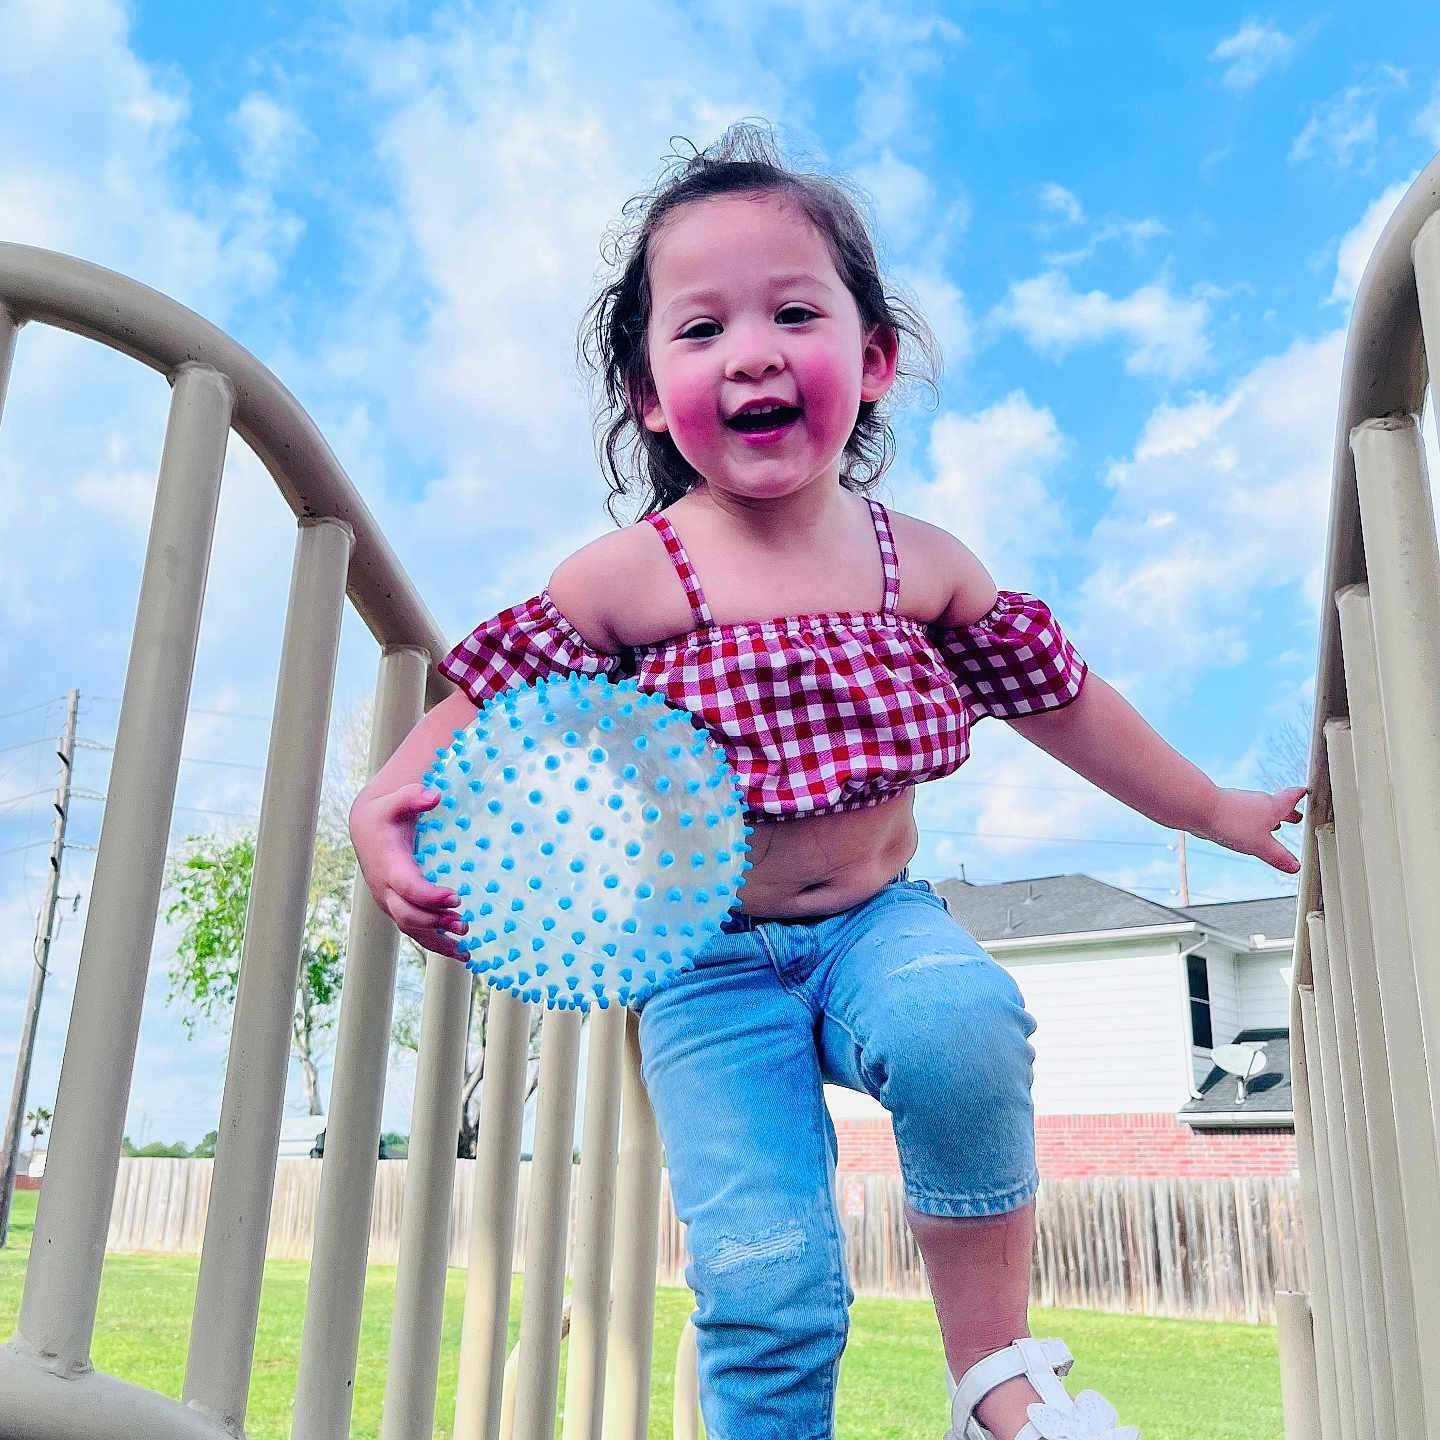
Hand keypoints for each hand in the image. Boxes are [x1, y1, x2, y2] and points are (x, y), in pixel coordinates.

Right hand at [350, 782, 469, 959]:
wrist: (367, 828)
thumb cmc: (387, 813)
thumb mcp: (397, 799)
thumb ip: (413, 796)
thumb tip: (434, 796)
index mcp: (389, 866)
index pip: (409, 888)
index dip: (431, 896)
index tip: (457, 897)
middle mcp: (387, 890)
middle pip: (409, 916)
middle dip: (436, 922)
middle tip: (465, 923)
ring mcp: (391, 903)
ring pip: (412, 930)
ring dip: (439, 940)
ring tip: (466, 950)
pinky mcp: (399, 908)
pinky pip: (416, 932)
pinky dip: (436, 944)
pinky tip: (460, 953)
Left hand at [1195, 786, 1305, 873]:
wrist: (1199, 808)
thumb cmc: (1233, 822)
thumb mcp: (1260, 846)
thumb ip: (1278, 856)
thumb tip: (1294, 867)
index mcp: (1273, 807)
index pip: (1291, 797)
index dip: (1299, 795)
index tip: (1305, 792)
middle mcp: (1258, 802)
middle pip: (1276, 805)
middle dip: (1286, 813)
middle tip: (1295, 818)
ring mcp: (1241, 804)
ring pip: (1259, 810)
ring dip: (1268, 818)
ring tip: (1273, 826)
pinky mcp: (1225, 810)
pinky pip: (1243, 816)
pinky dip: (1250, 822)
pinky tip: (1245, 829)